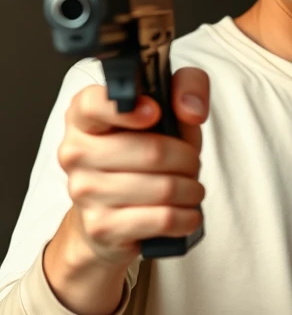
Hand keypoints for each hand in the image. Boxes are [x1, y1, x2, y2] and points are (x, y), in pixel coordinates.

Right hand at [43, 67, 208, 314]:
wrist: (114, 219)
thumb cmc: (143, 156)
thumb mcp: (169, 113)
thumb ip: (186, 87)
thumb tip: (192, 111)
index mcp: (84, 117)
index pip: (93, 104)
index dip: (129, 108)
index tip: (155, 112)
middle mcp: (75, 152)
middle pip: (154, 152)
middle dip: (188, 159)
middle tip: (190, 164)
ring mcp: (84, 192)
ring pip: (165, 188)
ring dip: (192, 189)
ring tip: (189, 188)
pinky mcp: (102, 227)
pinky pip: (164, 219)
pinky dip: (188, 216)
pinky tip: (186, 213)